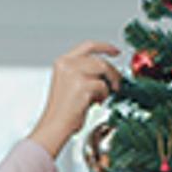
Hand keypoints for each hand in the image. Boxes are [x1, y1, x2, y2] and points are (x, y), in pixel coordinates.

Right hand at [28, 40, 121, 158]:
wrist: (55, 125)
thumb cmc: (63, 110)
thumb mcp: (70, 84)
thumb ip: (84, 72)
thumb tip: (106, 72)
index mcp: (63, 62)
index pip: (88, 46)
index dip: (105, 47)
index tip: (116, 52)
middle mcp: (67, 65)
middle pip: (99, 60)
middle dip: (112, 72)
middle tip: (117, 83)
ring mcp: (74, 74)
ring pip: (103, 69)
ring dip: (109, 83)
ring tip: (104, 95)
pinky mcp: (82, 86)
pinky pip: (103, 86)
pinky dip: (103, 96)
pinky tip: (95, 103)